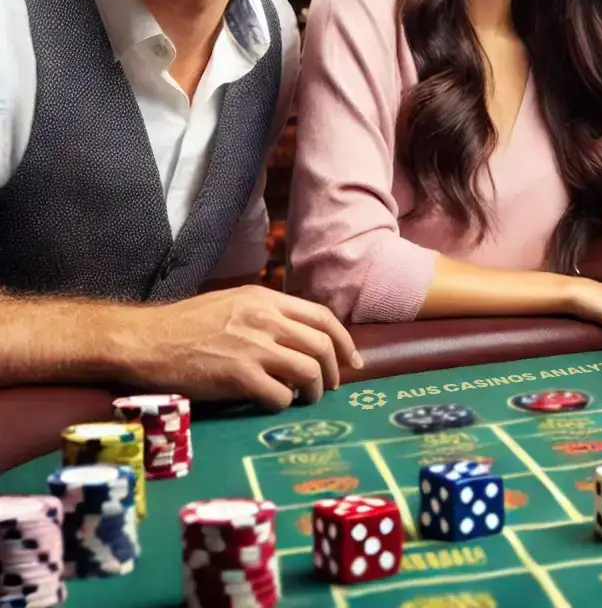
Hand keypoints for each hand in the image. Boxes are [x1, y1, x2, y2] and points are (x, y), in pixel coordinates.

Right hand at [124, 285, 361, 410]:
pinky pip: (281, 395)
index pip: (322, 317)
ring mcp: (254, 347)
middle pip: (322, 345)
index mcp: (266, 299)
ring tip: (307, 399)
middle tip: (331, 386)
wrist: (147, 340)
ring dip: (314, 390)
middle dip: (334, 370)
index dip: (344, 341)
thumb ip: (268, 315)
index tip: (352, 361)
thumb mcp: (234, 303)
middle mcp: (266, 319)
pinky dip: (285, 403)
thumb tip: (300, 337)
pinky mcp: (239, 376)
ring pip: (308, 371)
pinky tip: (275, 403)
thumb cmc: (186, 324)